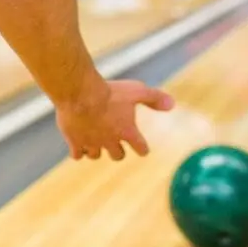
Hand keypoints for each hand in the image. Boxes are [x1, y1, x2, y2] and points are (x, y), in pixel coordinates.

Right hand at [55, 77, 174, 161]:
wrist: (81, 93)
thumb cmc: (111, 91)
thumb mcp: (136, 90)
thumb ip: (154, 98)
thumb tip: (172, 104)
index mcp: (127, 132)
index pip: (141, 148)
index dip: (142, 147)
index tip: (142, 148)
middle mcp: (110, 141)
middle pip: (117, 156)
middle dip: (117, 150)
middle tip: (115, 142)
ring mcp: (92, 143)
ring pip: (96, 155)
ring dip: (97, 150)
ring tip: (95, 142)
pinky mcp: (75, 141)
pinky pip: (77, 154)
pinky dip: (78, 151)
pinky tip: (78, 145)